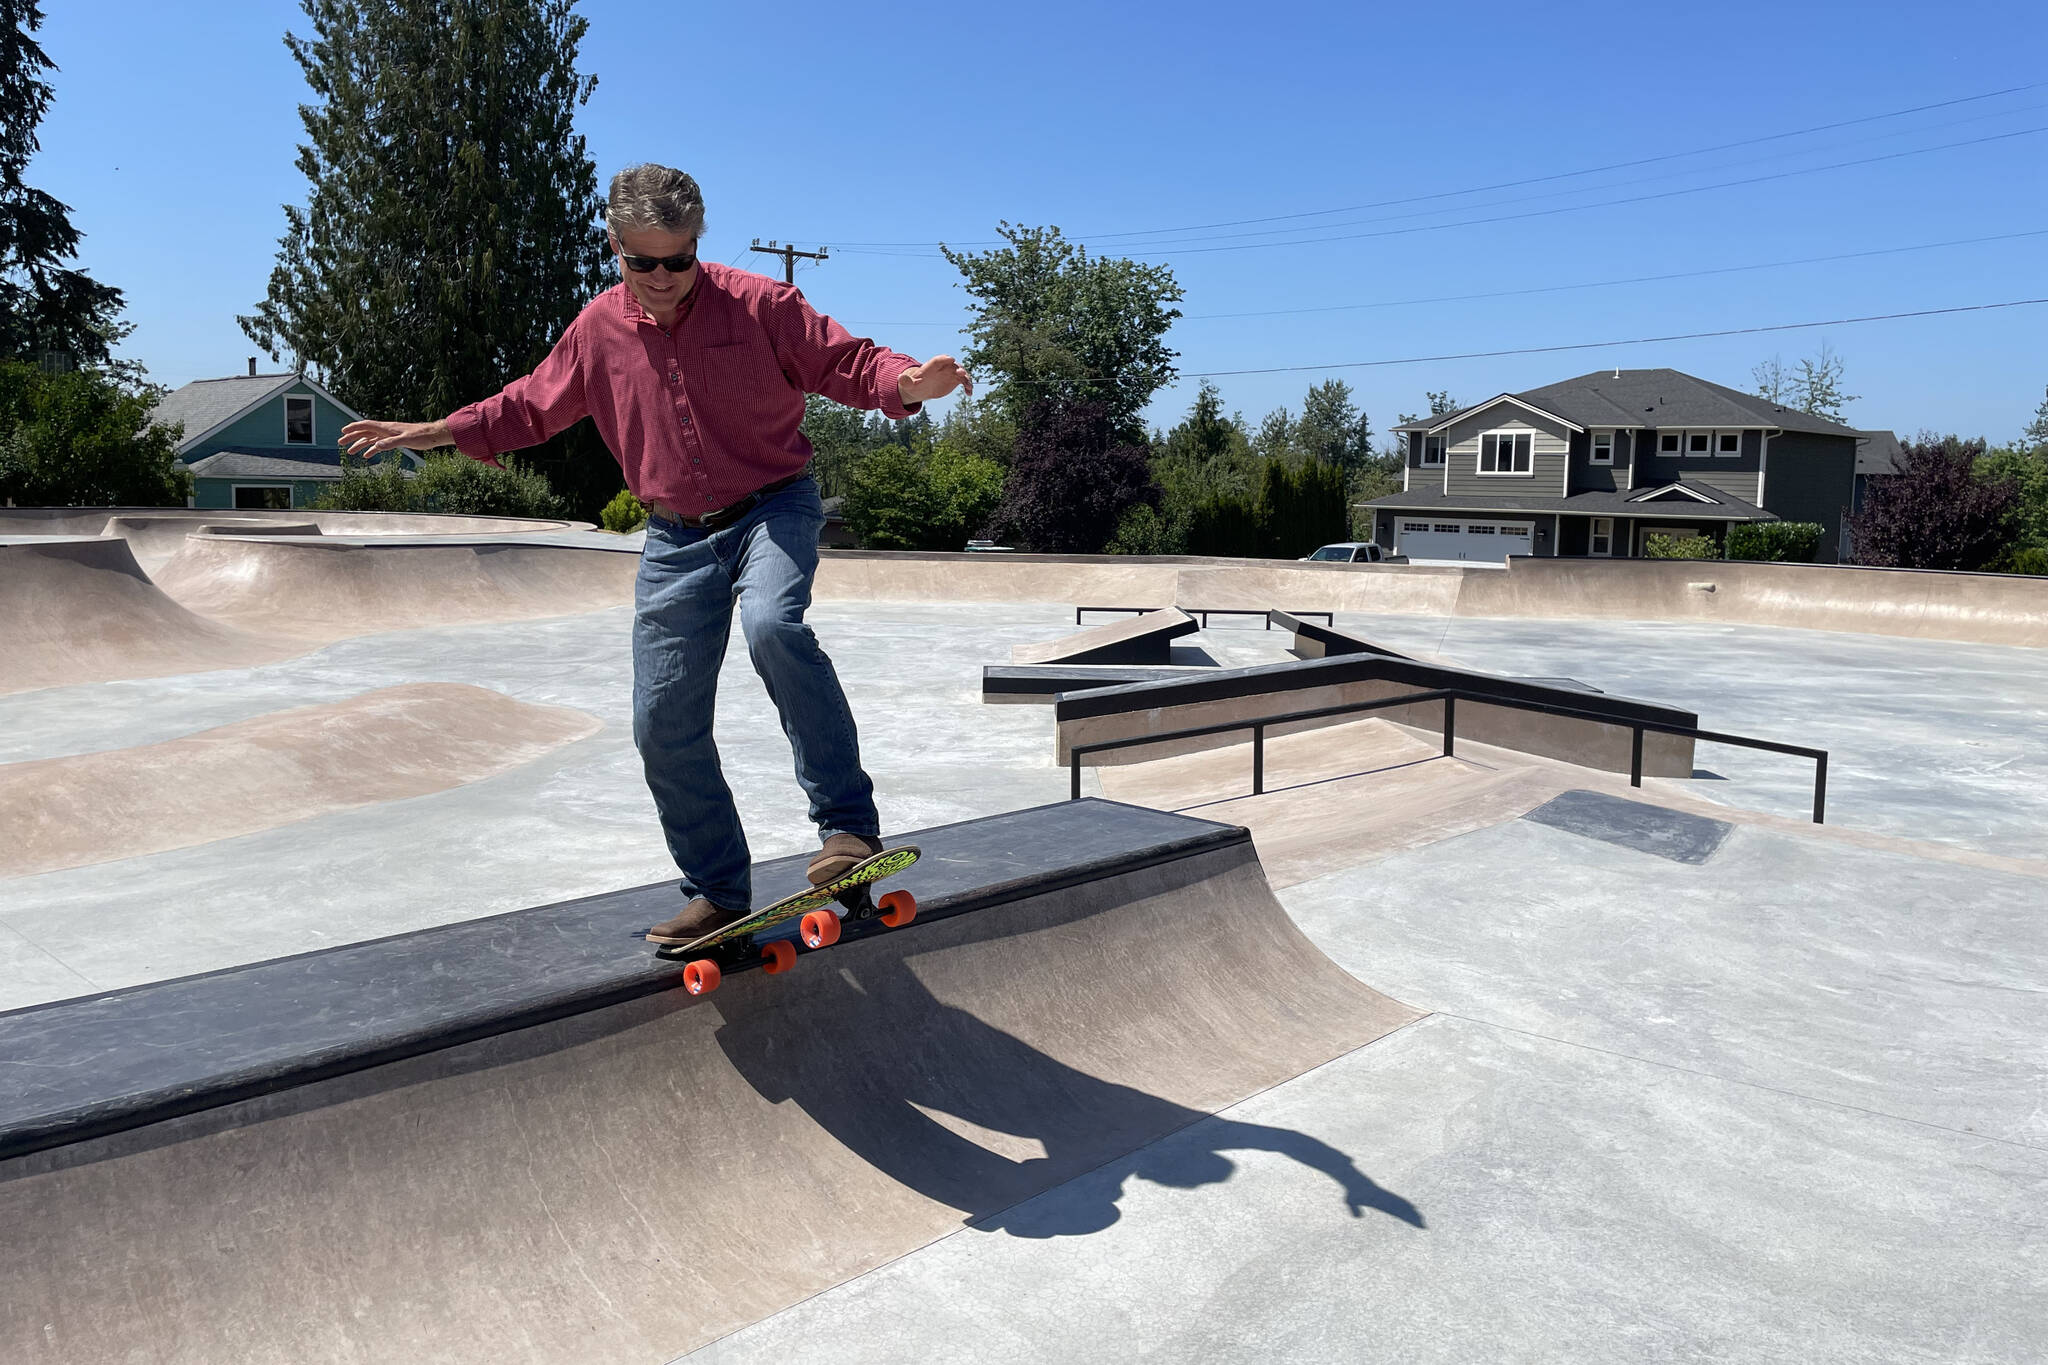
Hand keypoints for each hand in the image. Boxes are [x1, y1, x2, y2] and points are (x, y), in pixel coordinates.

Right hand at [338, 418, 453, 458]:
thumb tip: (376, 445)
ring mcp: (390, 435)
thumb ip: (391, 443)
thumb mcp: (406, 440)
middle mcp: (386, 430)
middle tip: (340, 443)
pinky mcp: (395, 440)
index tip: (343, 431)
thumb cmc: (421, 436)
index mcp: (387, 427)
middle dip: (352, 437)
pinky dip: (372, 449)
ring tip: (350, 452)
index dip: (354, 428)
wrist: (433, 435)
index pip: (366, 425)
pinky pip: (380, 444)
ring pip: (371, 438)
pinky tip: (367, 456)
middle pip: (365, 432)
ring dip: (360, 444)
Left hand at [898, 355, 973, 405]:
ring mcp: (950, 373)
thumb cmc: (914, 384)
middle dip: (958, 368)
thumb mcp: (909, 384)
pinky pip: (964, 381)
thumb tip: (900, 378)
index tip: (951, 359)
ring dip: (966, 378)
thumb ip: (906, 381)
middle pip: (952, 365)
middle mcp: (943, 367)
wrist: (921, 388)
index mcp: (931, 366)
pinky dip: (968, 386)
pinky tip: (969, 394)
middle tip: (961, 373)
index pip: (939, 360)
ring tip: (968, 386)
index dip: (945, 359)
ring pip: (961, 373)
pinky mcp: (955, 380)